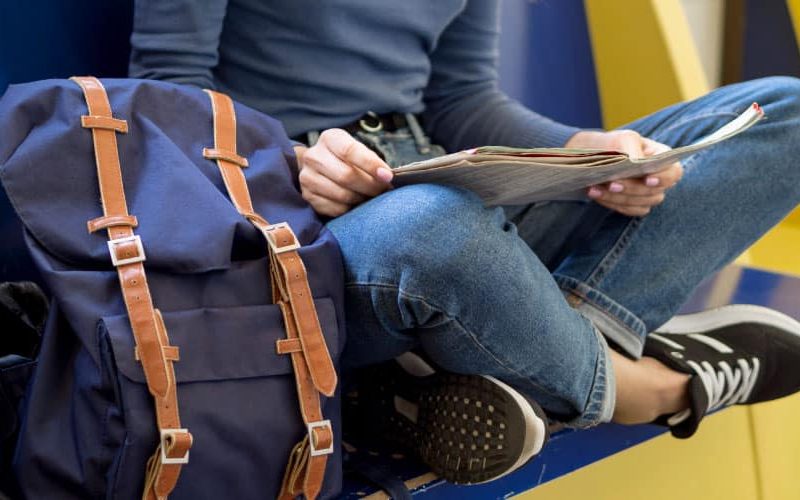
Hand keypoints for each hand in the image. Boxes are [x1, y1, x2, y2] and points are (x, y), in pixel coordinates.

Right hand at [295, 129, 393, 216]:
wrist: (319, 167)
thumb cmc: (345, 158)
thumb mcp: (357, 151)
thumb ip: (371, 161)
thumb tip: (386, 178)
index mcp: (330, 139)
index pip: (350, 151)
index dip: (370, 165)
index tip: (387, 176)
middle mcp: (314, 156)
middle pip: (346, 175)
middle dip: (370, 186)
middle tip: (383, 190)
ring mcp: (307, 177)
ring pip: (341, 195)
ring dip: (361, 199)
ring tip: (369, 196)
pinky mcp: (308, 196)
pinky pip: (335, 208)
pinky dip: (350, 208)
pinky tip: (355, 203)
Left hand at [565, 130, 683, 216]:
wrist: (592, 156)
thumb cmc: (612, 144)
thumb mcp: (622, 139)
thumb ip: (632, 148)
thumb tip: (637, 162)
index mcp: (661, 158)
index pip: (673, 172)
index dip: (663, 178)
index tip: (647, 180)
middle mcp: (659, 178)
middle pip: (656, 192)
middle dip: (632, 188)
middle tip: (611, 183)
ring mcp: (647, 194)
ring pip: (642, 203)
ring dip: (619, 197)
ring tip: (596, 188)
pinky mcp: (634, 204)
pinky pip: (630, 210)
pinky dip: (613, 204)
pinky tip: (597, 194)